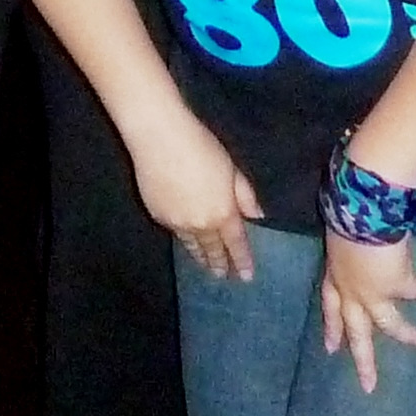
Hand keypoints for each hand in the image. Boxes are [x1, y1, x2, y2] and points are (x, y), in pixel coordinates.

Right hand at [131, 115, 263, 283]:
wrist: (160, 139)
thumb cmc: (201, 146)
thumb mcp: (231, 168)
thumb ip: (245, 195)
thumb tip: (257, 217)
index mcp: (223, 213)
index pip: (235, 244)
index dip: (242, 261)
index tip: (247, 277)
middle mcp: (200, 224)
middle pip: (212, 249)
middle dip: (219, 264)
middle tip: (223, 275)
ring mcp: (177, 223)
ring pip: (191, 245)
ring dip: (200, 256)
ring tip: (205, 264)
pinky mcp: (158, 216)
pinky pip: (175, 233)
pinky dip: (184, 238)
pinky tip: (186, 238)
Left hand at [318, 227, 415, 392]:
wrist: (362, 215)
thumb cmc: (346, 215)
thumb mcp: (340, 234)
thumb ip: (348, 246)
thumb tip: (360, 241)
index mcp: (335, 278)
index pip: (330, 307)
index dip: (332, 328)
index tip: (331, 348)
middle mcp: (352, 292)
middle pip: (358, 333)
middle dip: (364, 360)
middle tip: (369, 386)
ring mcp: (374, 294)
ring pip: (392, 325)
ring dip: (412, 336)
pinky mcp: (397, 286)